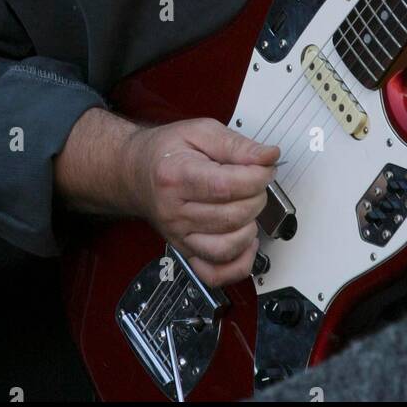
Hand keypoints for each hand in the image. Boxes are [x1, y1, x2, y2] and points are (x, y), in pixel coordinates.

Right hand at [125, 118, 278, 286]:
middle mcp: (174, 211)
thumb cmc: (167, 152)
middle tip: (255, 182)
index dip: (257, 176)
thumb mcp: (200, 132)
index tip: (264, 167)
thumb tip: (268, 156)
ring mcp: (179, 235)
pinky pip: (215, 274)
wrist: (137, 172)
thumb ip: (236, 144)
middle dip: (257, 197)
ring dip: (250, 227)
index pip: (227, 186)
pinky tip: (244, 241)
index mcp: (175, 176)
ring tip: (246, 207)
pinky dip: (238, 264)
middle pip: (232, 216)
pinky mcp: (186, 251)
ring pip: (227, 248)